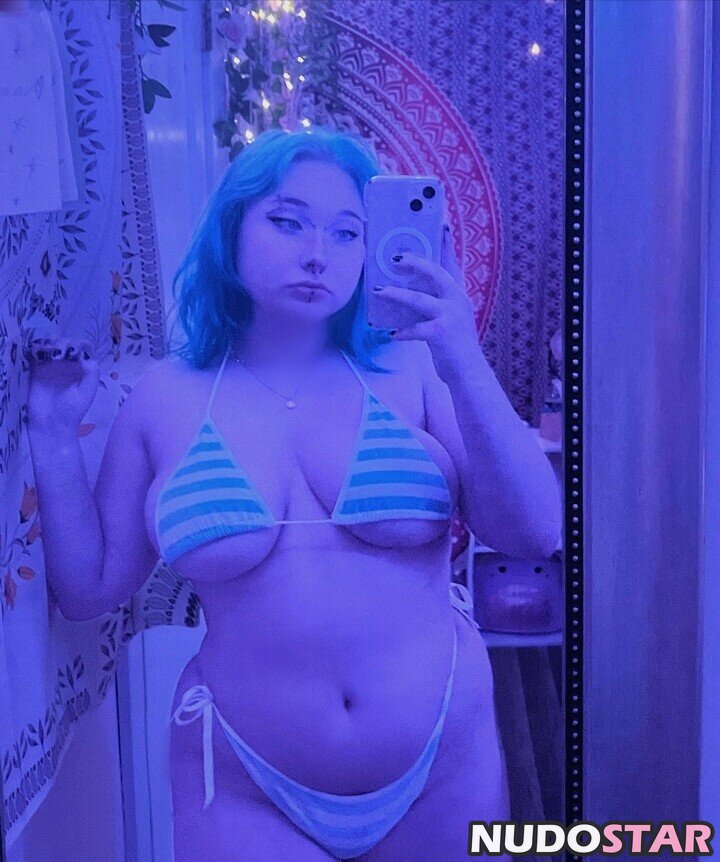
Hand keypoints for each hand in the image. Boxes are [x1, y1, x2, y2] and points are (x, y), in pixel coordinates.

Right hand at [26, 337, 98, 432]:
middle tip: (63, 352)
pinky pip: (36, 351)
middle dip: (66, 342)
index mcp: (81, 368)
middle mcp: (67, 364)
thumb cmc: (72, 410)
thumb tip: (84, 354)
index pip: (82, 347)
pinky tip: (43, 353)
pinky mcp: (36, 368)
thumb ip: (91, 372)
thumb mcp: (87, 391)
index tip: (76, 351)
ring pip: (51, 343)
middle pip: (66, 342)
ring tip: (54, 352)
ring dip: (53, 343)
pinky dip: (38, 347)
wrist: (51, 424)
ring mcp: (51, 365)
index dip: (80, 344)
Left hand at [371, 224, 480, 381]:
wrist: (469, 372)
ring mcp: (450, 316)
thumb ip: (433, 303)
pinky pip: (416, 329)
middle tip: (395, 257)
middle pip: (435, 273)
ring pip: (419, 299)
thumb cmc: (454, 344)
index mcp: (457, 294)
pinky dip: (403, 331)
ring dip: (397, 294)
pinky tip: (392, 334)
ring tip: (379, 291)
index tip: (439, 226)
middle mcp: (457, 300)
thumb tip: (405, 291)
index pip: (451, 264)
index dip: (445, 244)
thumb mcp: (448, 318)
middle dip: (415, 263)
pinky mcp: (441, 333)